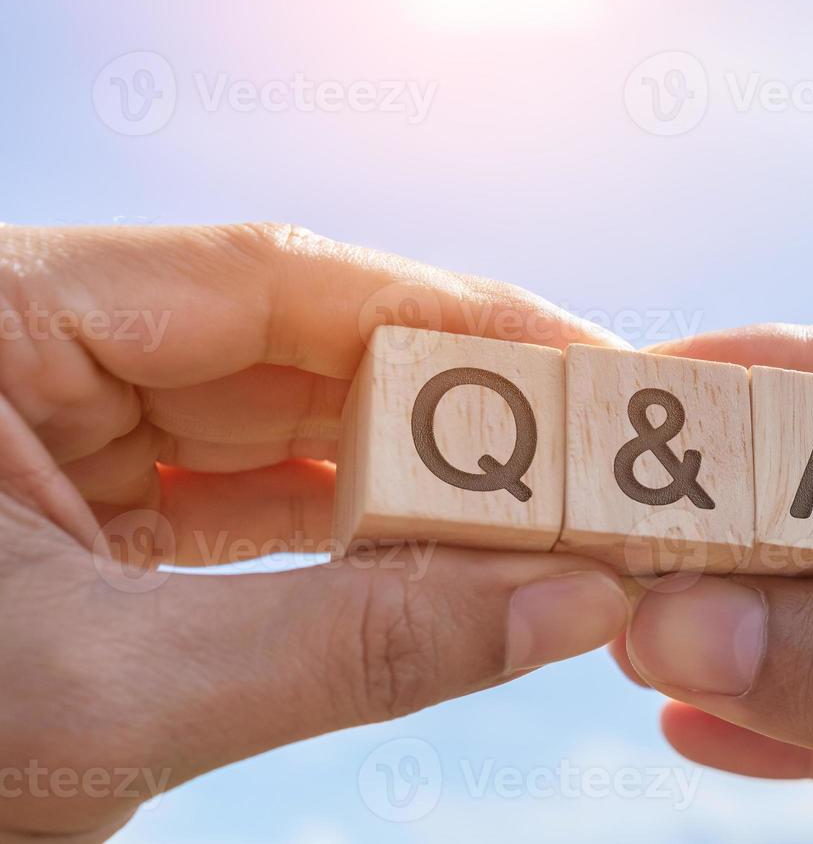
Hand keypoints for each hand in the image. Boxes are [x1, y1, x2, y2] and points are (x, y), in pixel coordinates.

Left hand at [0, 224, 631, 841]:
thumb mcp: (107, 699)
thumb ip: (354, 646)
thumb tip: (571, 606)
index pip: (267, 278)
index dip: (445, 315)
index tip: (585, 361)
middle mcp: (29, 348)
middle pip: (289, 346)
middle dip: (447, 408)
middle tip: (592, 453)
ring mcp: (52, 432)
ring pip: (276, 426)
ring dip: (410, 479)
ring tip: (541, 512)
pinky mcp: (76, 517)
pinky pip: (241, 502)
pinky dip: (347, 539)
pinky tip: (443, 561)